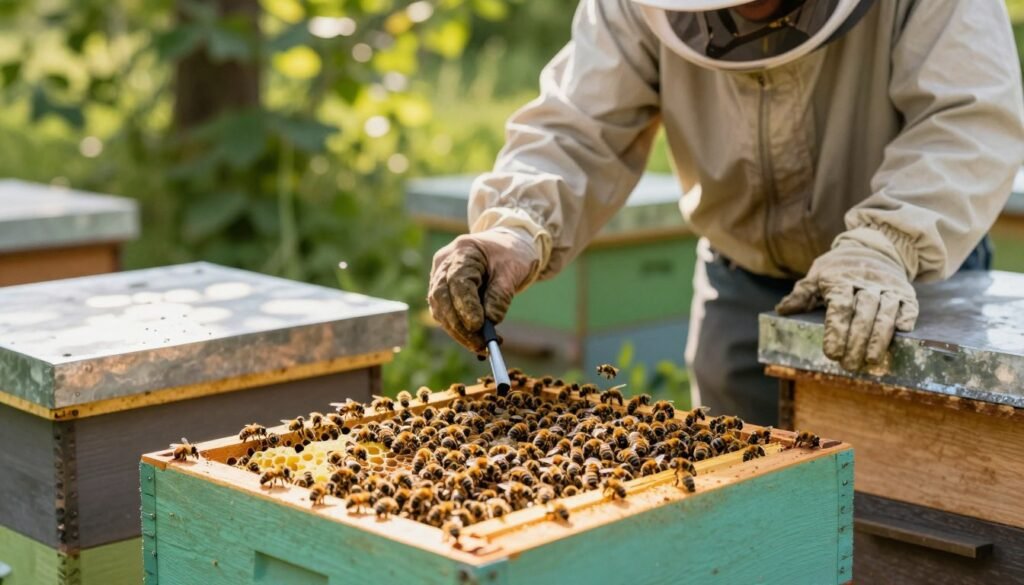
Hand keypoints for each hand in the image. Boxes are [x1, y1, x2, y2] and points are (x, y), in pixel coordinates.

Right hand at [428, 228, 540, 351]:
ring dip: (458, 331)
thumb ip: (501, 294)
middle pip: (442, 297)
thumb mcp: (513, 270)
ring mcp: (440, 277)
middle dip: (459, 325)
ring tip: (481, 346)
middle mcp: (445, 263)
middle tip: (479, 344)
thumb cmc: (511, 254)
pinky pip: (445, 314)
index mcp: (463, 250)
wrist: (506, 247)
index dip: (465, 305)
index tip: (478, 326)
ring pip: (440, 309)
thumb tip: (491, 320)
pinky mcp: (443, 292)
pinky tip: (475, 340)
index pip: (457, 281)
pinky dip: (458, 329)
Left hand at [775, 231, 918, 370]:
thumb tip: (782, 310)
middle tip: (849, 365)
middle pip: (863, 314)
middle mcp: (866, 282)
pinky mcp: (905, 292)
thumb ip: (801, 294)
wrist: (873, 247)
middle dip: (856, 341)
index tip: (832, 353)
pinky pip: (909, 306)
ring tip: (871, 360)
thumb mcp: (816, 276)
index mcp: (840, 278)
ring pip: (885, 313)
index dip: (836, 331)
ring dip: (879, 338)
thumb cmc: (838, 268)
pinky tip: (900, 334)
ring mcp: (888, 287)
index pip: (839, 307)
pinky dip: (905, 319)